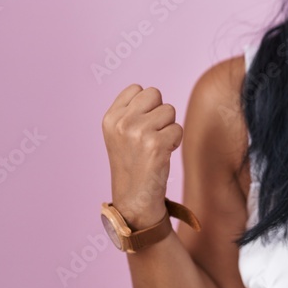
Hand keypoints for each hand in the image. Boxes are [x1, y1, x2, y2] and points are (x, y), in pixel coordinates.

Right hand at [102, 84, 183, 228]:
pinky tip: (162, 155)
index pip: (137, 88)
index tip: (141, 126)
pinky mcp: (155, 144)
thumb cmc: (132, 164)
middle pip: (155, 94)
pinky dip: (175, 141)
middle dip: (159, 112)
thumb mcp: (119, 134)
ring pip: (169, 110)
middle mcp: (121, 123)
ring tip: (155, 146)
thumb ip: (131, 111)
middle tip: (151, 135)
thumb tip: (153, 93)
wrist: (134, 199)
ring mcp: (138, 132)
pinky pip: (178, 128)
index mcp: (110, 118)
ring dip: (168, 128)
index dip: (146, 105)